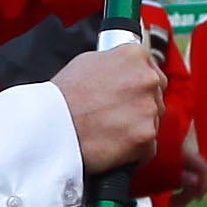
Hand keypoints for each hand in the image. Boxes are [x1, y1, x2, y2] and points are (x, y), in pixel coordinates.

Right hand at [52, 34, 167, 173]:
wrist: (50, 127)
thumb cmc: (62, 96)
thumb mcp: (88, 61)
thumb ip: (116, 63)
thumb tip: (126, 69)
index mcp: (134, 55)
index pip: (151, 68)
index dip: (138, 84)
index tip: (128, 94)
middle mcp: (147, 78)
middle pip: (156, 95)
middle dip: (140, 105)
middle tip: (116, 114)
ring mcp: (148, 108)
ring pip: (153, 120)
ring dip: (138, 127)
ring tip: (110, 131)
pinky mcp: (146, 136)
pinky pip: (149, 146)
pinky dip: (135, 151)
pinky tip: (115, 146)